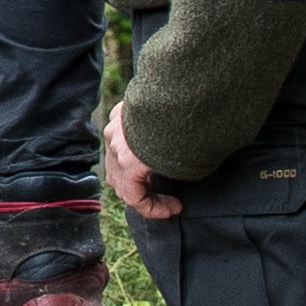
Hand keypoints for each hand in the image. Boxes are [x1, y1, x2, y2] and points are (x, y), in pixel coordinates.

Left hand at [100, 104, 181, 222]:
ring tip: (170, 206)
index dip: (140, 164)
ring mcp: (117, 146)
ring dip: (146, 197)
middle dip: (139, 184)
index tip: (162, 172)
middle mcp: (116, 128)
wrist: (186, 96)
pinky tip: (172, 209)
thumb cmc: (188, 101)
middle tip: (164, 195)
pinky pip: (133, 194)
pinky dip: (151, 206)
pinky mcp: (128, 162)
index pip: (122, 146)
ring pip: (122, 182)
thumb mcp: (175, 111)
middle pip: (118, 166)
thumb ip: (168, 127)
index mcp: (124, 113)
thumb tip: (187, 134)